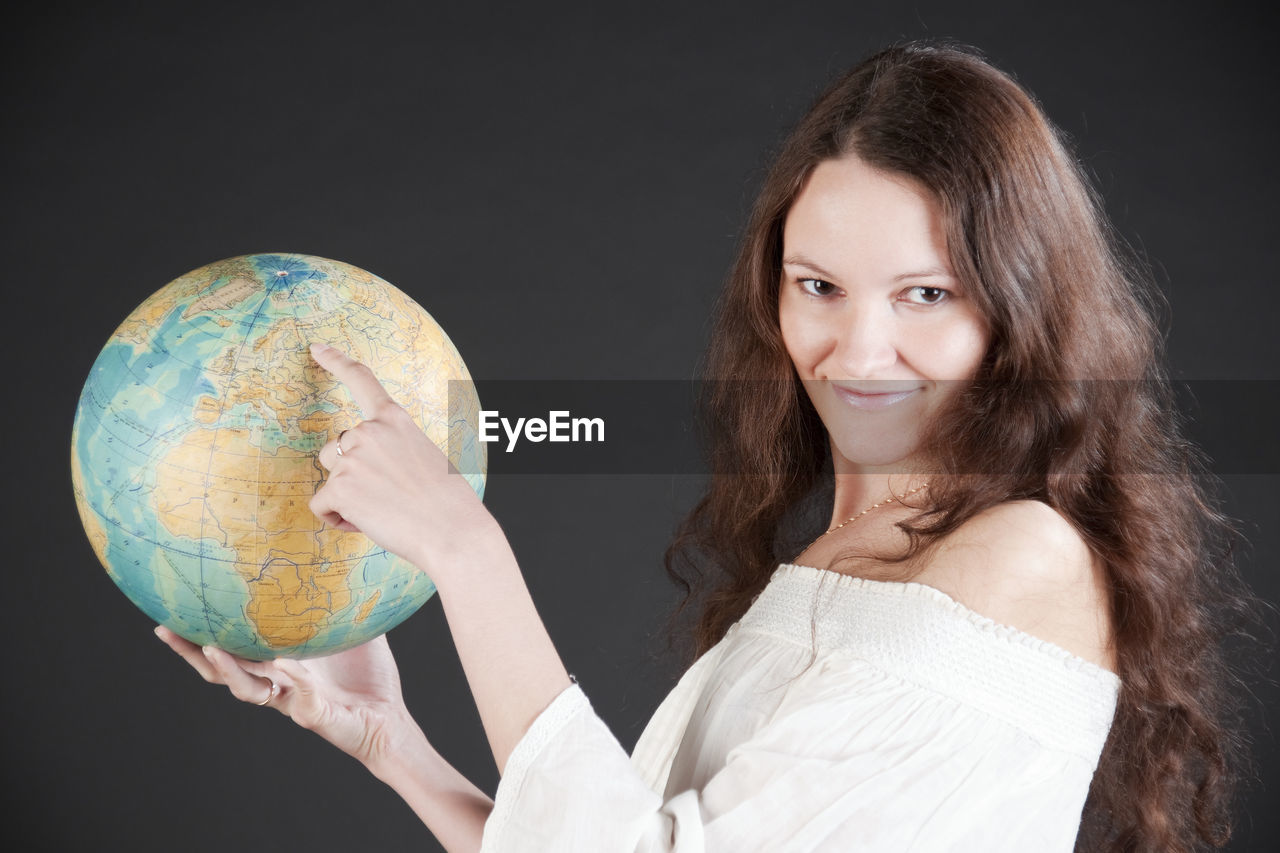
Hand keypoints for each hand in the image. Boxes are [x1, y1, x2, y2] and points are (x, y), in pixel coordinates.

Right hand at [154, 626, 418, 768]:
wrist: (389, 718)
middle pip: (221, 671)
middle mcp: (276, 682)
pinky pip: (299, 700)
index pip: (232, 646)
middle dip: (191, 652)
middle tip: (165, 628)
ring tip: (211, 648)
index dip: (203, 631)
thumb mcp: (354, 629)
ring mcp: (291, 701)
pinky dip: (293, 684)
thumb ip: (343, 600)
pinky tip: (284, 666)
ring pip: (248, 690)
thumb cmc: (368, 676)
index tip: (177, 607)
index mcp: (279, 662)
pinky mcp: (314, 716)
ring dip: (228, 670)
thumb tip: (343, 557)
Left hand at [307, 341, 492, 573]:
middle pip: (336, 449)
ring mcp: (351, 458)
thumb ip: (392, 449)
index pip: (361, 379)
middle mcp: (369, 431)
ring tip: (381, 512)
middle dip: (350, 474)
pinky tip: (367, 523)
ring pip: (330, 478)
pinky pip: (321, 506)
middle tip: (386, 497)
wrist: (453, 532)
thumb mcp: (424, 456)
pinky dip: (337, 519)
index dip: (336, 361)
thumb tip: (368, 469)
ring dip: (345, 496)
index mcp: (395, 419)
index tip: (317, 348)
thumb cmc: (448, 502)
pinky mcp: (339, 487)